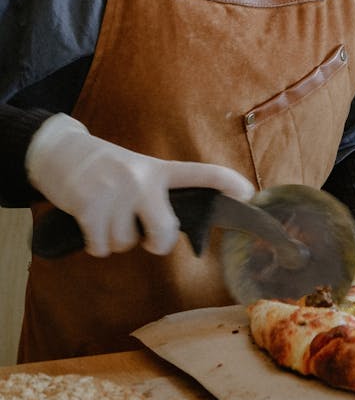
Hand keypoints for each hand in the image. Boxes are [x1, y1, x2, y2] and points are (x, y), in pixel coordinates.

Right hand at [25, 113, 253, 257]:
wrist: (60, 151)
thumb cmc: (104, 168)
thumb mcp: (136, 170)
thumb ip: (157, 195)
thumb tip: (168, 234)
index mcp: (158, 170)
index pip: (199, 173)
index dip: (225, 183)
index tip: (249, 192)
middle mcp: (142, 179)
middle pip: (165, 233)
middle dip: (156, 243)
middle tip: (146, 237)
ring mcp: (116, 192)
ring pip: (126, 244)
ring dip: (113, 239)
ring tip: (104, 212)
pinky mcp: (90, 205)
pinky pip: (101, 247)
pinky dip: (94, 244)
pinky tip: (88, 222)